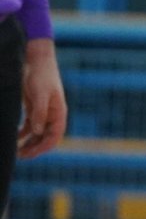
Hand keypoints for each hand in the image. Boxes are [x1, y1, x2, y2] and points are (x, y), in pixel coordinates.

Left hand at [18, 37, 65, 160]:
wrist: (37, 62)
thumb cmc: (42, 77)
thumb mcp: (40, 95)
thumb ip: (39, 113)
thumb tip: (37, 132)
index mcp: (58, 113)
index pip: (54, 137)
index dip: (43, 147)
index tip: (29, 154)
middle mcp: (52, 115)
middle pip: (45, 138)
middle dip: (34, 148)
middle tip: (20, 156)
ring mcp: (43, 112)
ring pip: (37, 134)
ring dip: (28, 143)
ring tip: (16, 151)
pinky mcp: (33, 108)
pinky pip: (29, 126)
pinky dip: (22, 134)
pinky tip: (14, 138)